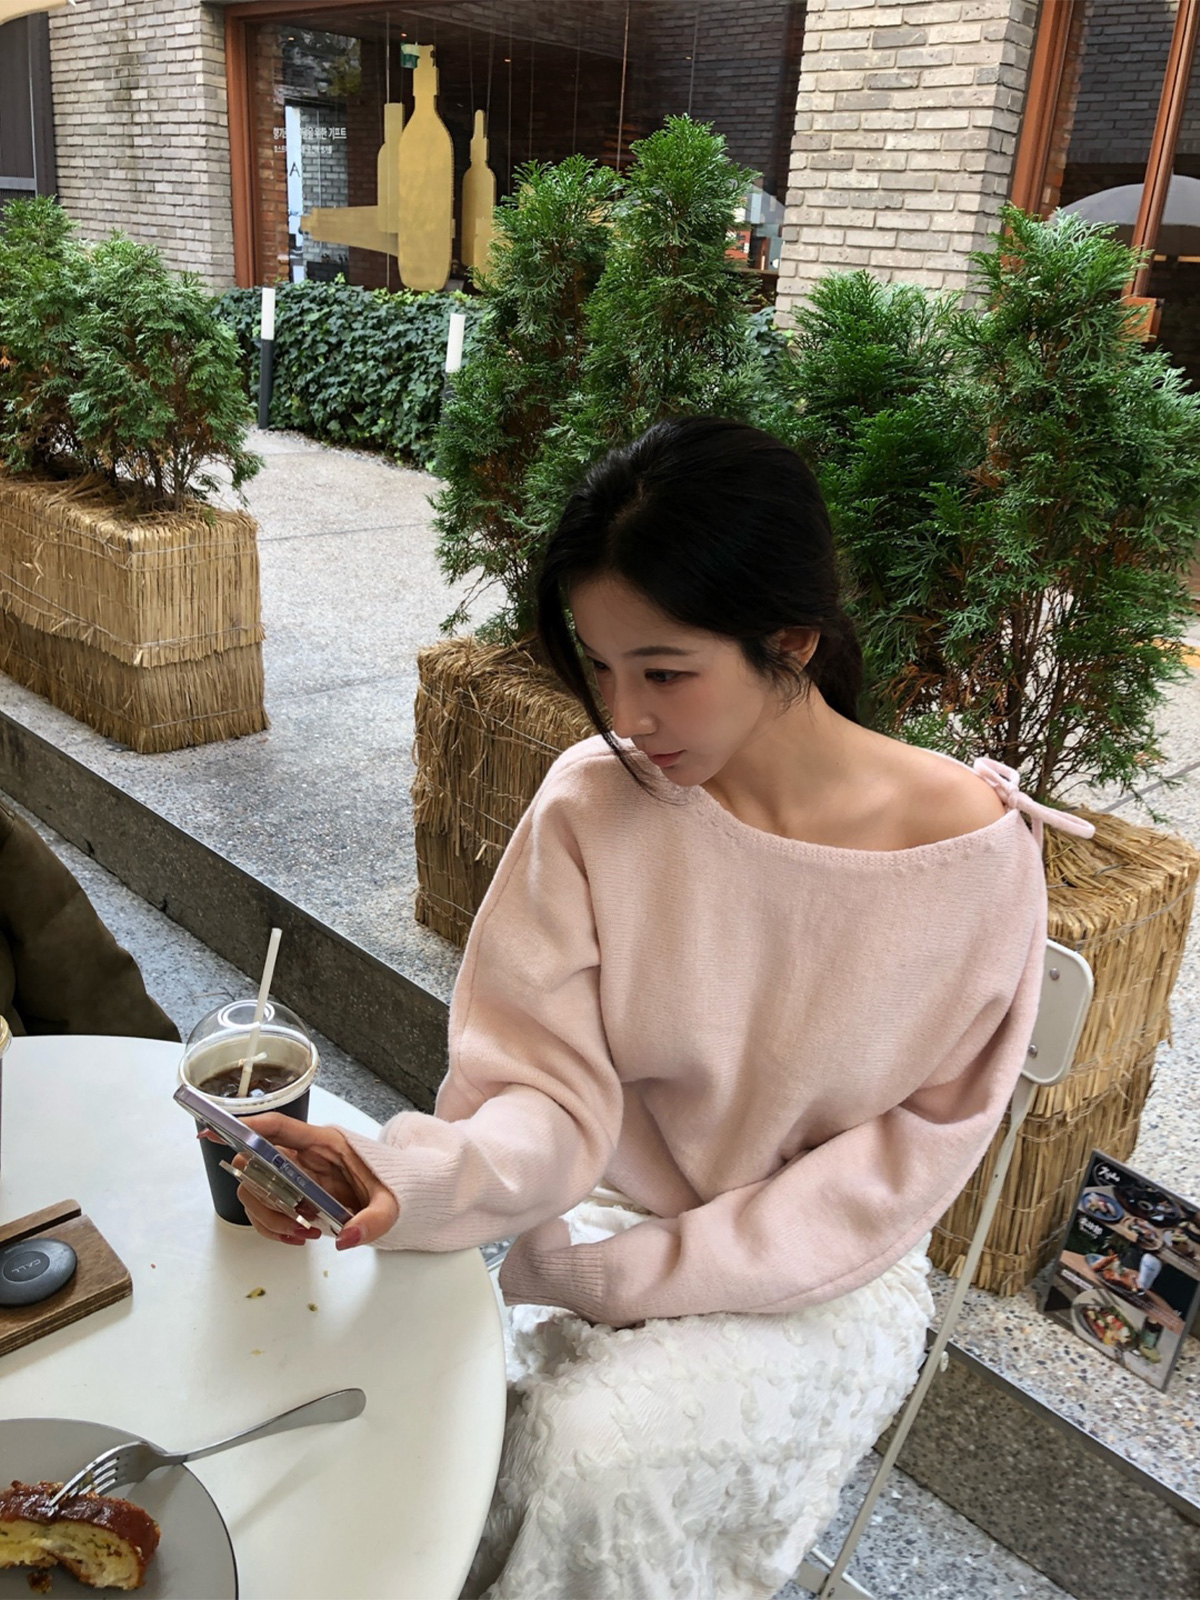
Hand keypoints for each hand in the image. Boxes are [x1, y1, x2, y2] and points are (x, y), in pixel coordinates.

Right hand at [231, 1114, 398, 1250]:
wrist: (401, 1193)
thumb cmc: (394, 1186)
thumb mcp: (392, 1203)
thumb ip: (373, 1220)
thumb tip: (346, 1238)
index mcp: (325, 1142)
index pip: (279, 1127)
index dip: (246, 1128)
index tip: (215, 1132)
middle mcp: (303, 1155)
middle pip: (256, 1164)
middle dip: (263, 1194)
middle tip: (293, 1216)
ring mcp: (295, 1175)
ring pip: (255, 1189)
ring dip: (269, 1215)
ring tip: (300, 1232)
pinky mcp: (293, 1194)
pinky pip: (266, 1209)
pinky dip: (273, 1227)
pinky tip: (297, 1237)